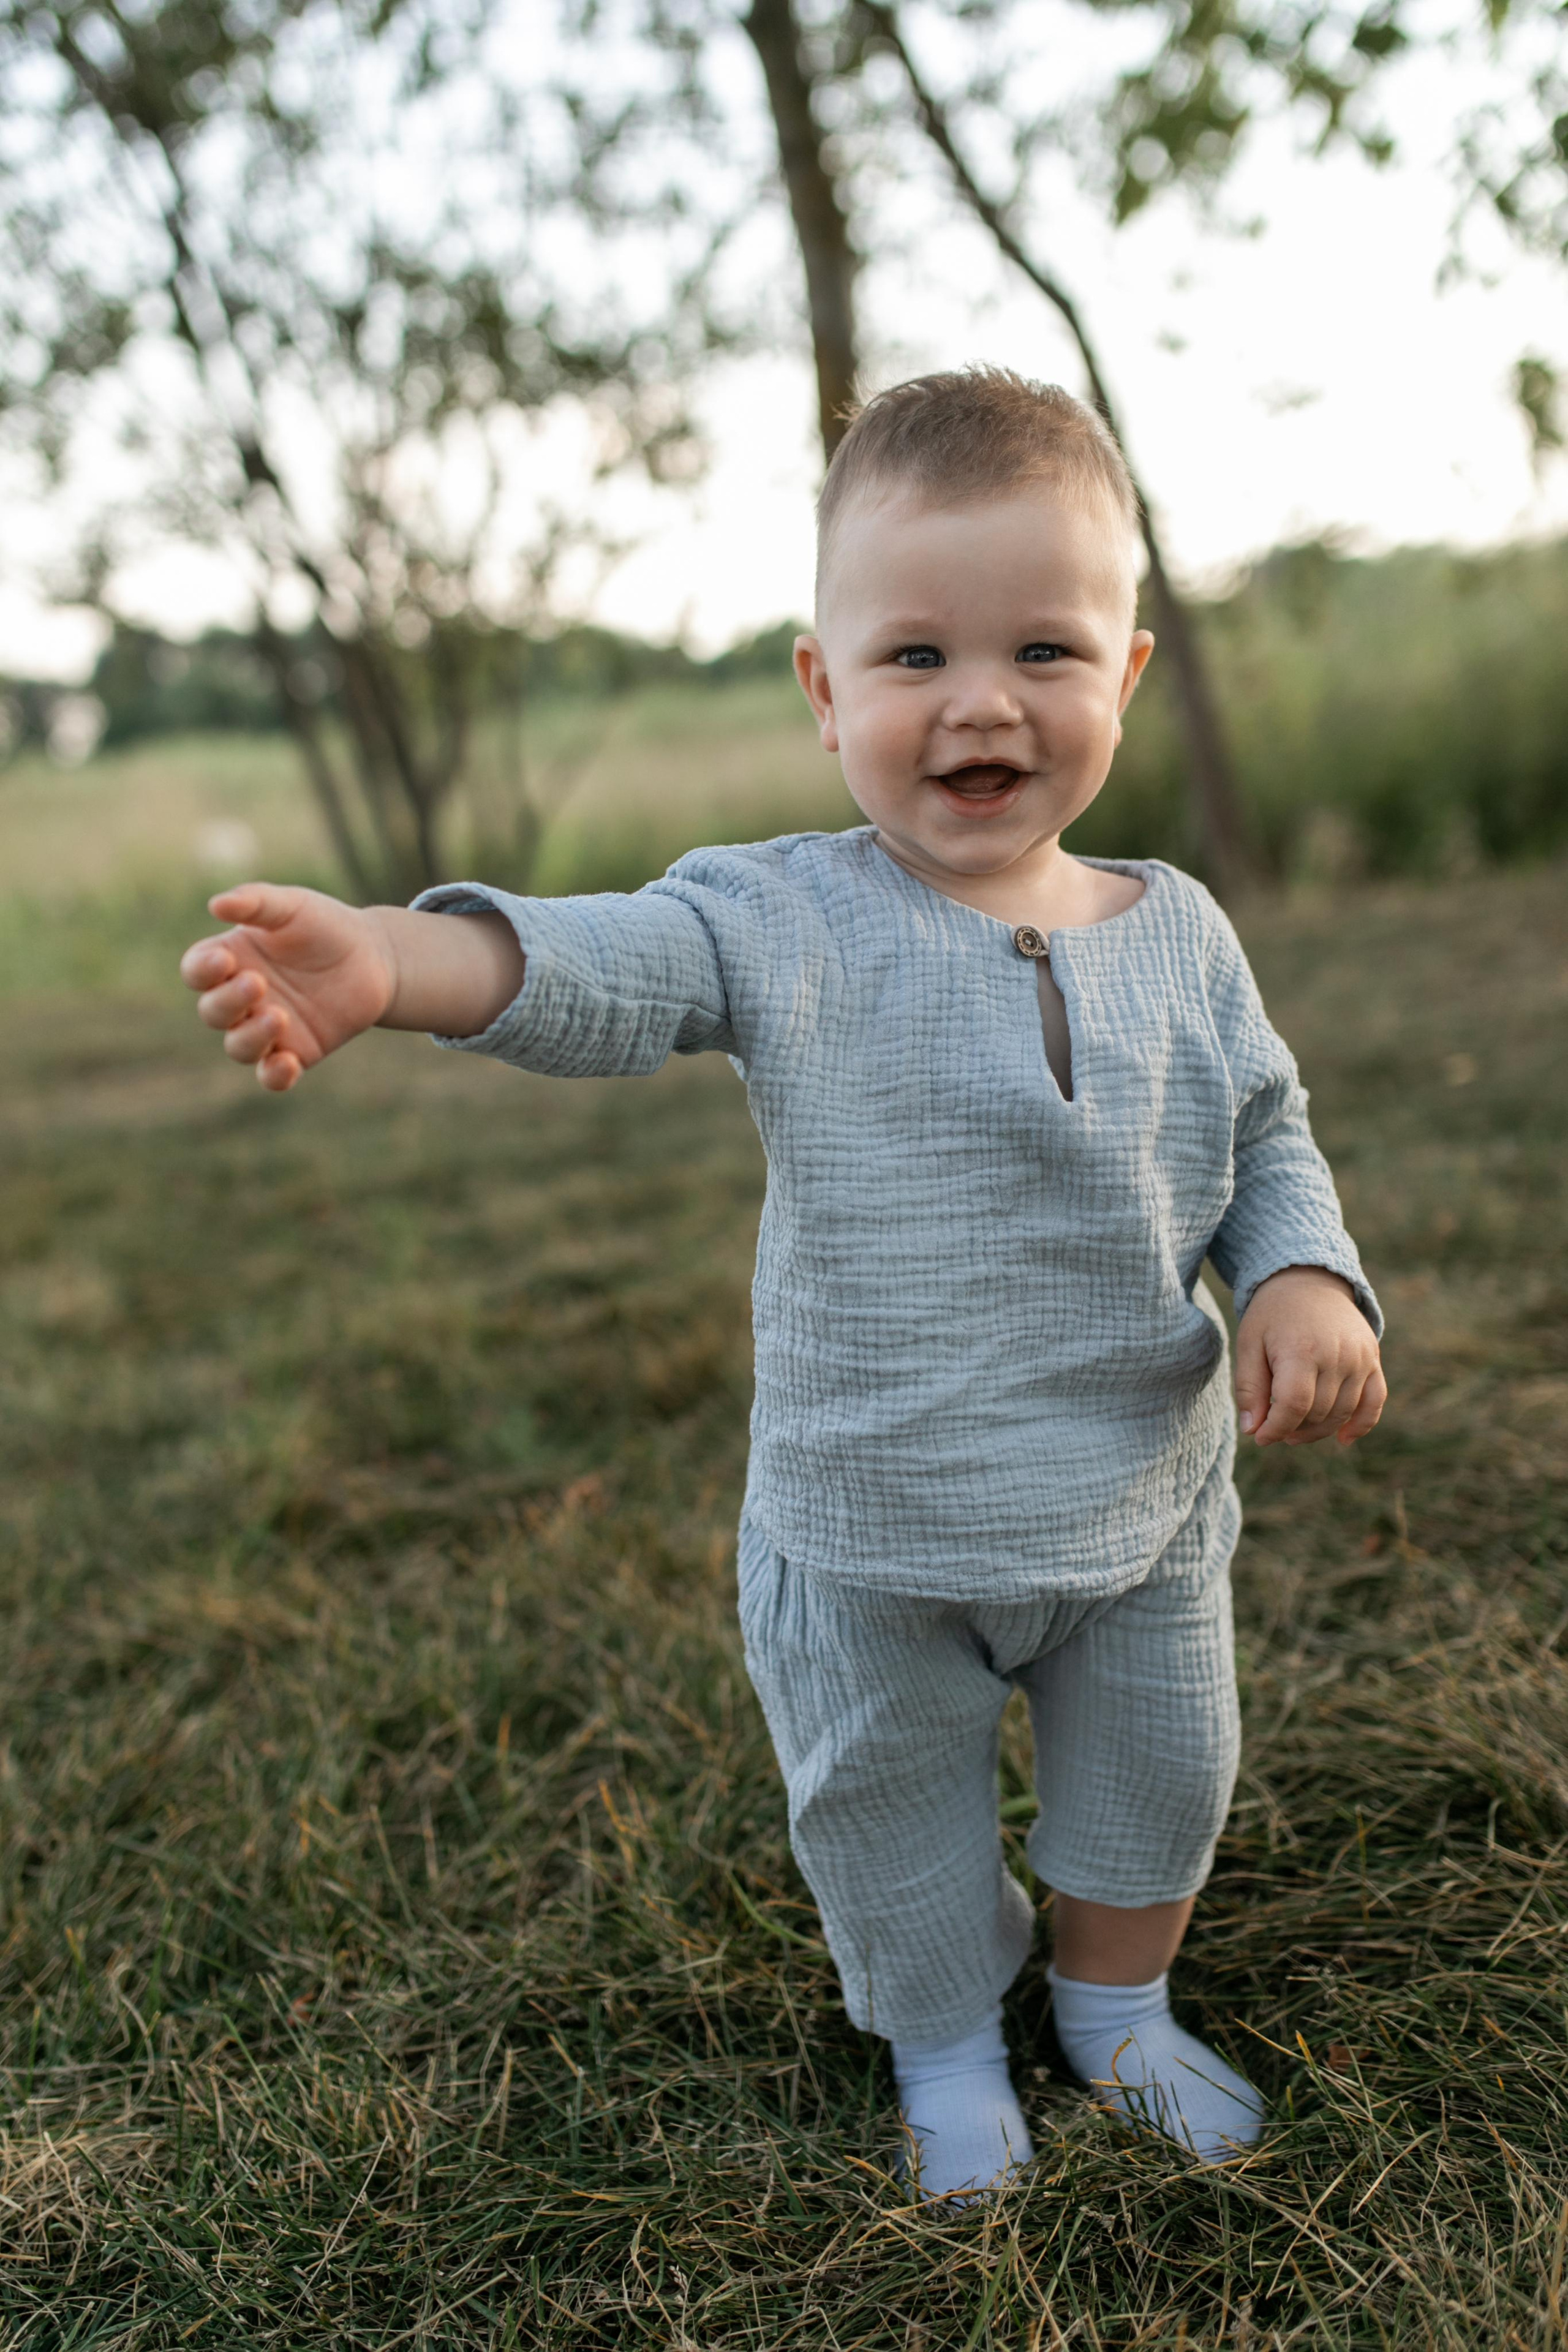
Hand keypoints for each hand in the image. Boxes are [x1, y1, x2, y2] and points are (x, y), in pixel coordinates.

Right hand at [179, 883, 397, 1092]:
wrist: (374, 957)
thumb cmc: (325, 925)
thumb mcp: (292, 906)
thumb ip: (255, 902)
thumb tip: (215, 904)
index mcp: (230, 960)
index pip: (197, 971)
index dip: (202, 970)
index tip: (224, 959)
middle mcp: (242, 999)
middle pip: (213, 1012)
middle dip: (229, 1001)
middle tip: (258, 982)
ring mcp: (266, 1028)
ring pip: (238, 1047)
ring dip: (251, 1036)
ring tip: (279, 1016)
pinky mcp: (296, 1052)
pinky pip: (272, 1075)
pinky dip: (274, 1075)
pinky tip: (288, 1063)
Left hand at [1234, 1266, 1385, 1447]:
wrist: (1309, 1280)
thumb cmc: (1273, 1315)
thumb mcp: (1249, 1344)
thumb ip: (1249, 1388)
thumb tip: (1252, 1430)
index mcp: (1301, 1349)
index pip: (1293, 1405)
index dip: (1276, 1429)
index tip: (1260, 1437)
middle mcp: (1337, 1355)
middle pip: (1318, 1413)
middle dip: (1293, 1429)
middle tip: (1274, 1427)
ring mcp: (1360, 1357)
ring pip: (1343, 1412)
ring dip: (1319, 1430)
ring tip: (1296, 1429)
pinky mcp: (1373, 1359)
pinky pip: (1375, 1401)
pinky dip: (1362, 1424)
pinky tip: (1344, 1439)